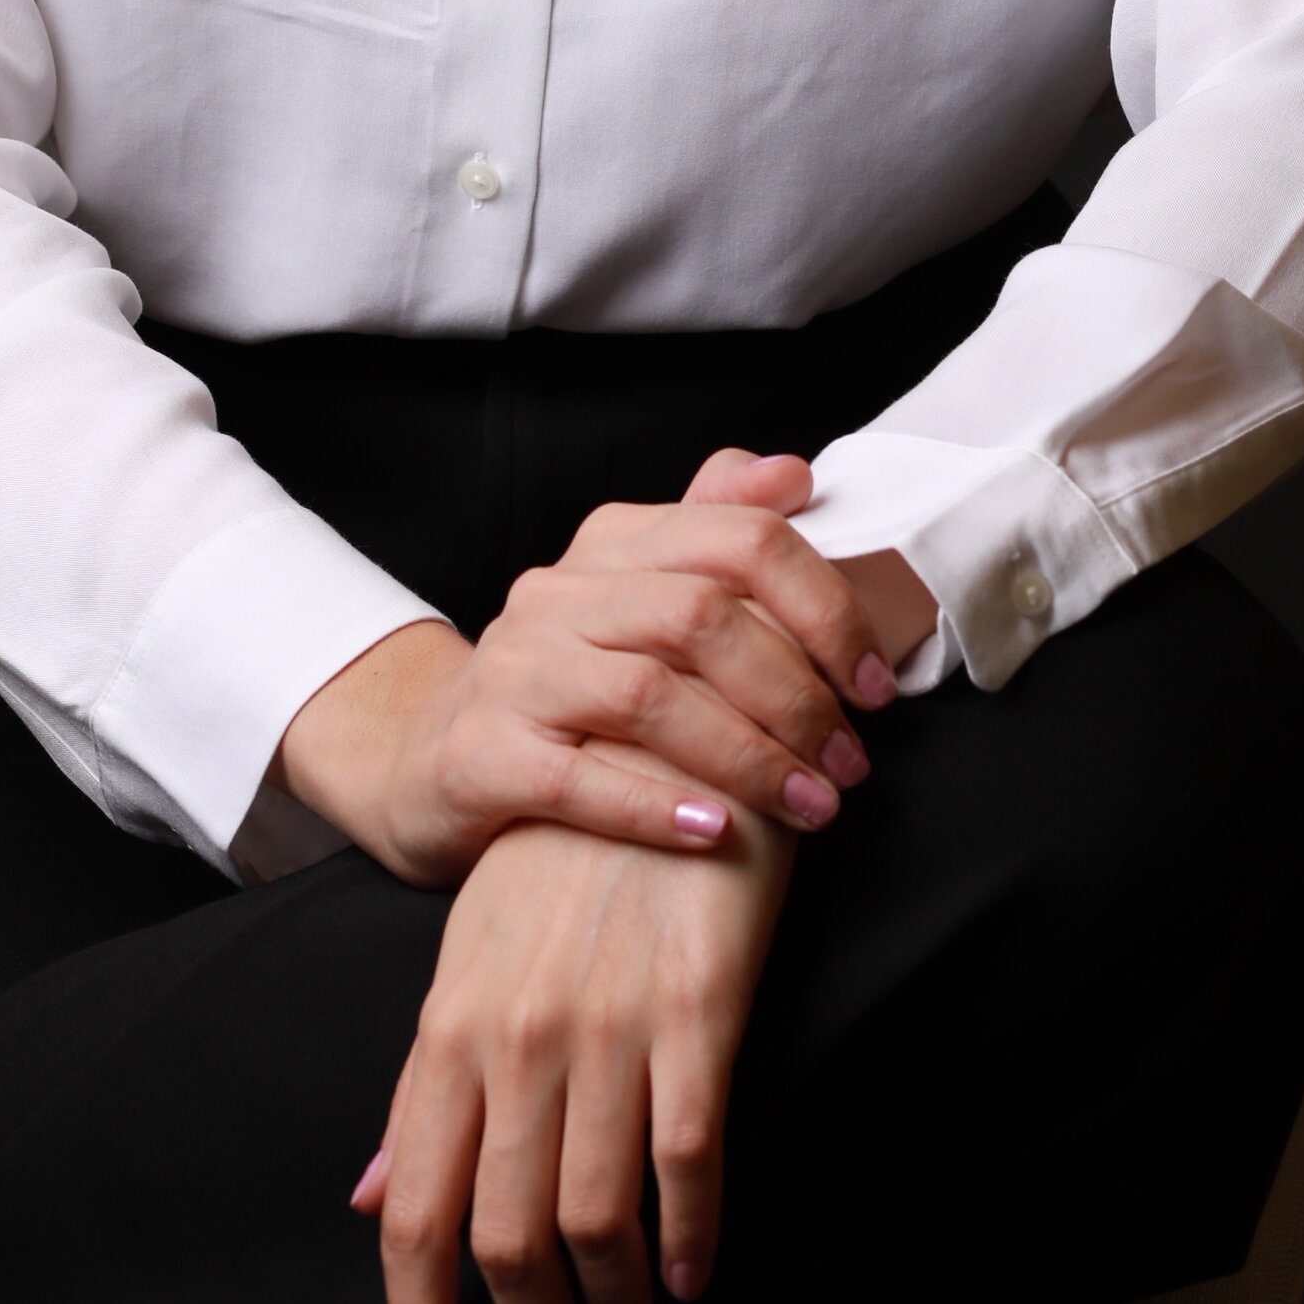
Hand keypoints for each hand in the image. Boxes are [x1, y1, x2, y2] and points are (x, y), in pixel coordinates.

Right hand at [281, 450, 897, 883]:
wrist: (426, 762)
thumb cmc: (564, 687)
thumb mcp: (634, 596)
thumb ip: (710, 527)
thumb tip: (792, 470)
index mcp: (609, 545)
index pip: (739, 538)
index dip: (824, 607)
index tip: (876, 684)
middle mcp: (557, 593)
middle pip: (702, 616)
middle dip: (796, 693)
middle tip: (852, 763)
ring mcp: (514, 672)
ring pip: (649, 695)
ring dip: (749, 758)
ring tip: (812, 806)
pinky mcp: (482, 754)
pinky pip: (578, 778)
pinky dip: (654, 805)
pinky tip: (713, 833)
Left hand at [354, 774, 793, 1303]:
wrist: (658, 742)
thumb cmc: (559, 862)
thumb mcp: (471, 962)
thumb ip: (425, 1091)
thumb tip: (369, 1197)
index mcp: (450, 1030)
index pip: (415, 1214)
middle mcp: (516, 1038)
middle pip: (501, 1240)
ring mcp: (604, 1025)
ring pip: (593, 1221)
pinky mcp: (693, 1007)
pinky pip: (685, 1153)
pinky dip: (688, 1232)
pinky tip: (692, 1274)